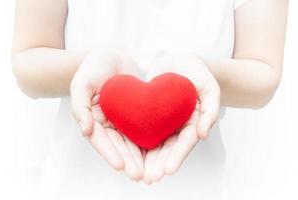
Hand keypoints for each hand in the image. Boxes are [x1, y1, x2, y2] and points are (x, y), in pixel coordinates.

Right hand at [70, 50, 143, 180]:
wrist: (112, 55)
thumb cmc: (93, 67)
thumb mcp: (81, 83)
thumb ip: (79, 106)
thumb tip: (85, 130)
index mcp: (93, 119)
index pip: (100, 140)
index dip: (109, 154)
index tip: (120, 166)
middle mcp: (108, 123)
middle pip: (118, 146)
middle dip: (128, 161)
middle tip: (138, 175)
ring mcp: (122, 119)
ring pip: (131, 141)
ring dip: (139, 157)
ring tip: (150, 172)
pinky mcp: (136, 113)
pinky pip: (143, 128)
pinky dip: (149, 141)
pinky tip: (159, 152)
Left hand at [143, 53, 220, 183]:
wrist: (179, 60)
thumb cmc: (197, 73)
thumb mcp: (209, 87)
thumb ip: (210, 109)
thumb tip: (203, 134)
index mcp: (193, 123)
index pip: (186, 142)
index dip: (177, 156)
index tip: (168, 170)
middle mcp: (178, 126)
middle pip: (169, 149)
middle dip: (160, 164)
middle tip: (150, 178)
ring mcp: (163, 122)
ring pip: (155, 144)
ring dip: (147, 161)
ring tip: (139, 175)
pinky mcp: (150, 115)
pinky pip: (142, 129)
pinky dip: (136, 143)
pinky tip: (128, 154)